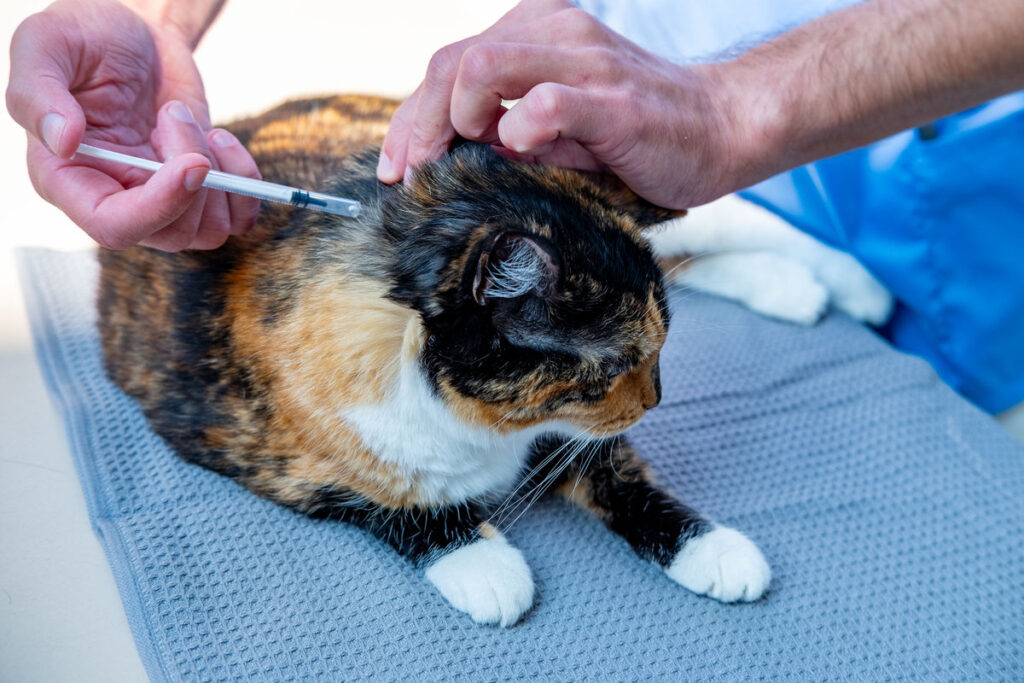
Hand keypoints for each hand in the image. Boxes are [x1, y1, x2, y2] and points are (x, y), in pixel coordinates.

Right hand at [6, 0, 259, 249]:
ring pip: (209, 230)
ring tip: (182, 116)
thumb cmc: (82, 37)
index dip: (158, 208)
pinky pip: (238, 218)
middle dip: (192, 176)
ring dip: (217, 173)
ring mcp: (161, 199)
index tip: (191, 163)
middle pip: (172, 233)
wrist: (133, 33)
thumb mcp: (45, 44)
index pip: (113, 227)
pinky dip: (243, 181)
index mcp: (67, 180)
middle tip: (173, 112)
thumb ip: (37, 93)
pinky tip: (220, 138)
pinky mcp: (199, 190)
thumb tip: (65, 142)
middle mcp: (115, 199)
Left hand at [376, 0, 738, 209]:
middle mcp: (556, 33)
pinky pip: (543, 104)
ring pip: (481, 69)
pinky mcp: (611, 100)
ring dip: (455, 122)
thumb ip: (509, 129)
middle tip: (411, 174)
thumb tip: (453, 155)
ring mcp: (584, 61)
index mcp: (538, 33)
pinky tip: (520, 152)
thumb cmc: (639, 133)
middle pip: (450, 63)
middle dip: (416, 125)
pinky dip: (516, 131)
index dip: (410, 118)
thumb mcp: (561, 125)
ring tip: (464, 161)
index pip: (450, 64)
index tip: (398, 165)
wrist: (722, 129)